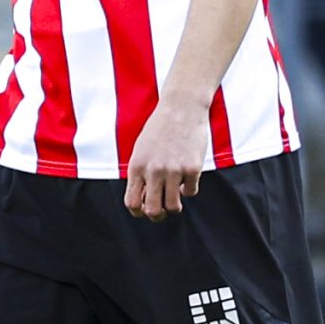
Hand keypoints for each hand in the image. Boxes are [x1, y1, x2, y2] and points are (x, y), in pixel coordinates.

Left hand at [123, 98, 207, 219]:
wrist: (181, 107)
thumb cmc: (159, 130)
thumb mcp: (141, 150)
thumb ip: (140, 174)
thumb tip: (144, 201)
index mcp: (137, 166)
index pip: (132, 203)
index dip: (138, 212)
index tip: (145, 208)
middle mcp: (154, 171)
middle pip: (153, 211)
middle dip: (158, 215)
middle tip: (163, 210)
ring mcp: (174, 170)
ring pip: (174, 207)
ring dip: (175, 205)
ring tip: (176, 193)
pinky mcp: (193, 168)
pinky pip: (191, 192)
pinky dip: (189, 187)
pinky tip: (187, 175)